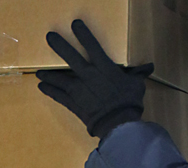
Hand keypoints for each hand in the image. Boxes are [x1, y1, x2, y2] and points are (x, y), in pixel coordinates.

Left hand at [37, 20, 154, 138]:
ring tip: (39, 72)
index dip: (84, 34)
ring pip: (60, 79)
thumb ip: (137, 75)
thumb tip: (148, 68)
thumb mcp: (136, 85)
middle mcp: (88, 76)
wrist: (118, 123)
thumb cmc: (129, 102)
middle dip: (60, 46)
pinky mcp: (74, 104)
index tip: (75, 24)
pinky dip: (50, 91)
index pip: (93, 46)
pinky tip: (42, 87)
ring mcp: (79, 90)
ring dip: (48, 75)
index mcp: (104, 68)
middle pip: (71, 58)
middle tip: (49, 37)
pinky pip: (59, 96)